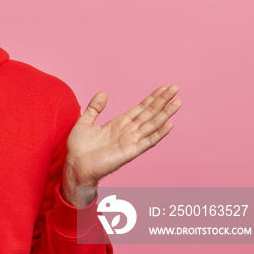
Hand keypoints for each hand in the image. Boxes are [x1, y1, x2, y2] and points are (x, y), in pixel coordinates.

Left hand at [62, 85, 181, 206]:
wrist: (75, 165)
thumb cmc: (79, 147)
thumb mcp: (85, 122)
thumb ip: (94, 108)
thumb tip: (103, 93)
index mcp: (119, 124)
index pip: (140, 108)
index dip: (152, 98)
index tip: (164, 88)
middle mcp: (128, 131)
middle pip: (149, 113)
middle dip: (163, 101)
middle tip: (175, 88)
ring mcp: (130, 141)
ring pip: (152, 125)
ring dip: (165, 114)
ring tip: (178, 102)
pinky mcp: (130, 152)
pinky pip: (147, 142)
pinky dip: (159, 134)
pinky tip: (169, 125)